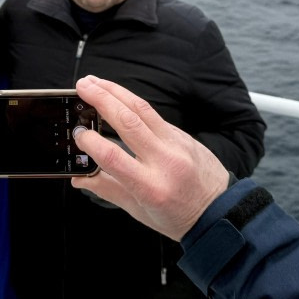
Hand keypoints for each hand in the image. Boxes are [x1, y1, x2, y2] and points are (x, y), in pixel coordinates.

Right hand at [70, 75, 229, 240]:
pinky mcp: (182, 135)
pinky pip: (154, 115)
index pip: (113, 157)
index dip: (91, 142)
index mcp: (150, 187)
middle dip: (102, 99)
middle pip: (128, 122)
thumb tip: (79, 178)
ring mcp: (177, 144)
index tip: (78, 134)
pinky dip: (132, 102)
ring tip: (94, 81)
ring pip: (142, 109)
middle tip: (82, 86)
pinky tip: (117, 95)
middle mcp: (165, 161)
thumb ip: (108, 190)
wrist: (220, 210)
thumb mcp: (139, 211)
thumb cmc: (178, 217)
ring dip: (116, 91)